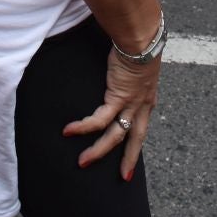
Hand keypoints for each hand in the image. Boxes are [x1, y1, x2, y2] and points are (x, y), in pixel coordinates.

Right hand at [64, 45, 160, 180]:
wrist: (141, 39)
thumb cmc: (139, 45)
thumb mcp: (139, 65)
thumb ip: (131, 73)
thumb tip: (121, 68)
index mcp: (147, 99)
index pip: (141, 127)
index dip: (136, 144)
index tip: (132, 158)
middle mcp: (141, 106)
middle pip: (134, 139)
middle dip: (127, 159)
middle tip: (122, 177)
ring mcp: (130, 104)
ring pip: (115, 136)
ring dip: (98, 151)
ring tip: (82, 161)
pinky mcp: (117, 98)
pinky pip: (99, 119)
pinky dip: (83, 127)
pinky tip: (69, 131)